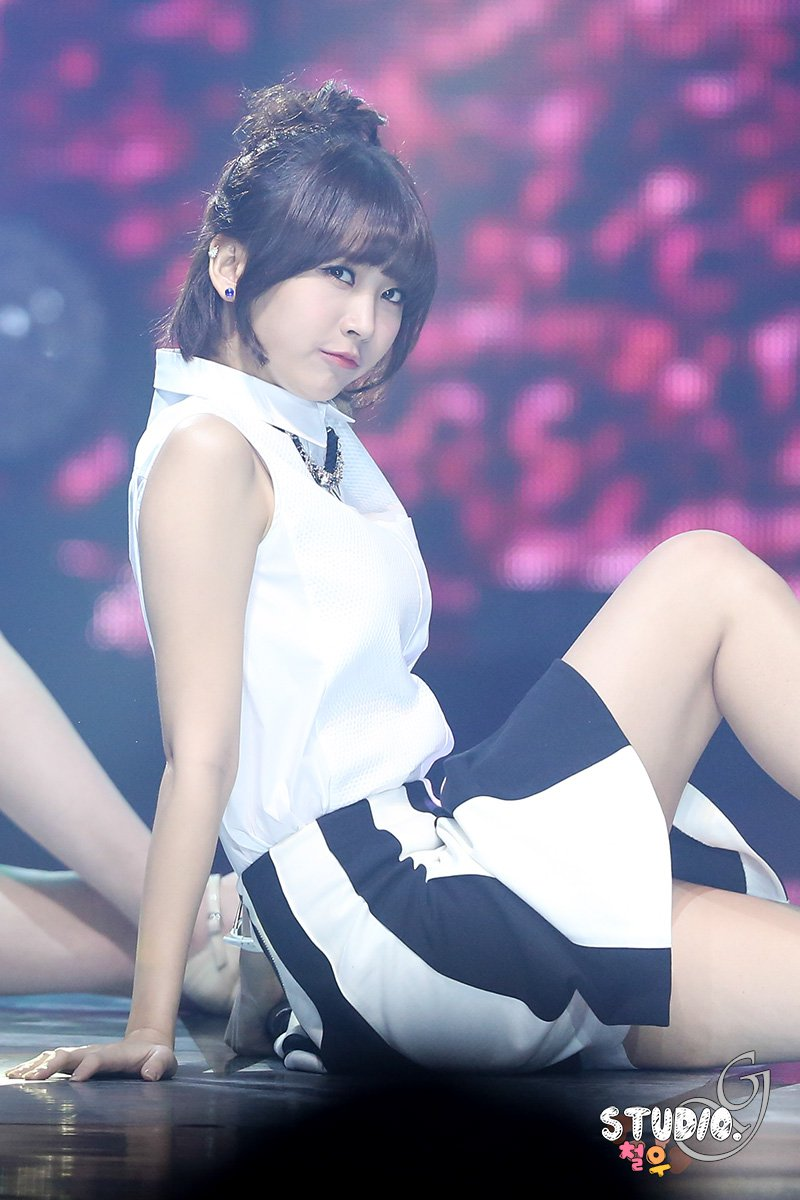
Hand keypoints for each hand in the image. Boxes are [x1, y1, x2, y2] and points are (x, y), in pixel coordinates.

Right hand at [5, 1030, 177, 1081]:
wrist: (147, 1045)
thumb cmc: (157, 1057)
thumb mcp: (165, 1061)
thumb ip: (159, 1065)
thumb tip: (150, 1075)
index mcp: (115, 1054)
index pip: (98, 1058)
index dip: (88, 1067)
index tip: (76, 1081)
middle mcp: (94, 1052)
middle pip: (70, 1055)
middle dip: (51, 1065)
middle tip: (32, 1080)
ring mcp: (83, 1055)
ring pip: (56, 1056)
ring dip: (36, 1065)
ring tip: (16, 1077)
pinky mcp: (76, 1061)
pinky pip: (51, 1062)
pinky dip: (33, 1066)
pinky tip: (16, 1074)